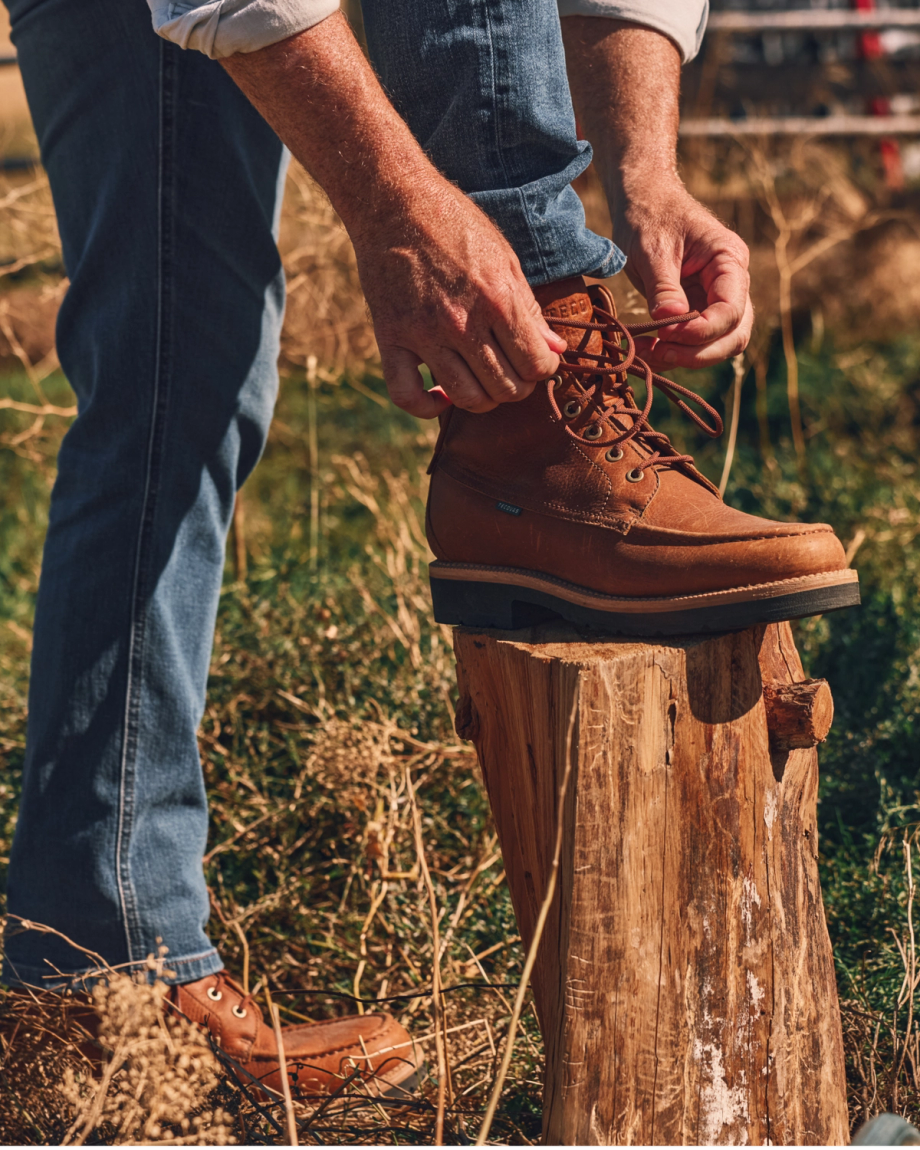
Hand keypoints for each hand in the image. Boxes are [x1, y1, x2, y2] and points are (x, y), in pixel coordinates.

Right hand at [352, 180, 564, 418]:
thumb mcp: (505, 259)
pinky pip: (406, 395)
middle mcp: (462, 323)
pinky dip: (427, 407)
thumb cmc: (455, 225)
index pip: (537, 365)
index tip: (537, 361)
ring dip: (482, 400)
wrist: (395, 203)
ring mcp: (424, 335)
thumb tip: (556, 351)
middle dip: (517, 387)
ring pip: (465, 399)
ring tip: (483, 383)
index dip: (544, 370)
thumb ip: (530, 310)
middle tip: (512, 372)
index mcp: (498, 300)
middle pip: (505, 388)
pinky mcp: (391, 338)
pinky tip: (439, 397)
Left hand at [614, 179, 752, 370]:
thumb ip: (663, 287)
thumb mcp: (653, 250)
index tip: (666, 334)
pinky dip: (675, 352)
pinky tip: (648, 350)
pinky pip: (696, 341)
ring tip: (648, 354)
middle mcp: (731, 282)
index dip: (702, 331)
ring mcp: (716, 298)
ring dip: (687, 357)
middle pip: (734, 334)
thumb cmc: (649, 216)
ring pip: (719, 343)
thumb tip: (669, 322)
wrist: (643, 203)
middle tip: (659, 352)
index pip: (731, 309)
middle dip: (698, 352)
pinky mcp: (698, 309)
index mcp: (728, 260)